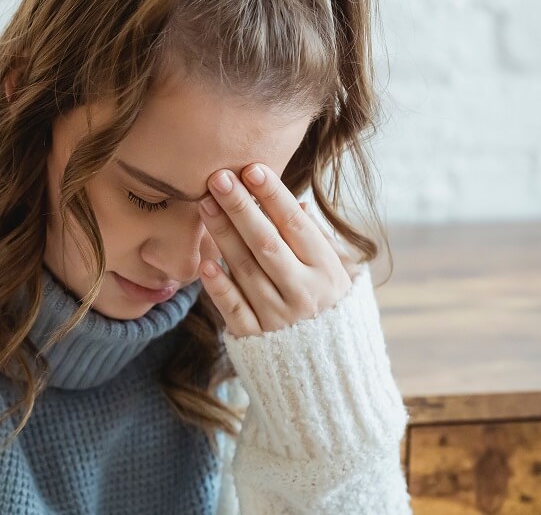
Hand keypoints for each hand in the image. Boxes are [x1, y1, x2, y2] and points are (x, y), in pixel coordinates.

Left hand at [197, 164, 355, 336]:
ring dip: (223, 236)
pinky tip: (204, 263)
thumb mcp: (336, 274)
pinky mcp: (255, 338)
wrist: (326, 371)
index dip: (274, 196)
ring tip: (204, 204)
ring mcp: (278, 318)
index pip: (296, 227)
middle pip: (267, 243)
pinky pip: (234, 309)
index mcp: (327, 272)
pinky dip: (219, 287)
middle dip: (241, 208)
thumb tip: (297, 205)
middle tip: (218, 177)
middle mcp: (304, 294)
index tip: (252, 169)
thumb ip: (315, 241)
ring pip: (246, 270)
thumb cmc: (327, 310)